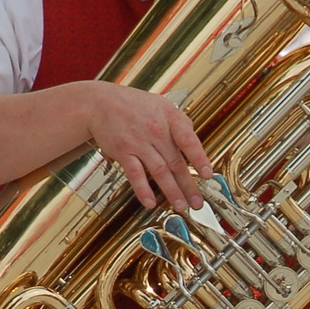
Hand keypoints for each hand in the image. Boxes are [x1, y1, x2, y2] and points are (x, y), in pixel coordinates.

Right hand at [84, 81, 212, 212]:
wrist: (100, 103)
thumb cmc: (133, 105)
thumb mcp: (162, 105)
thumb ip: (179, 125)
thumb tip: (194, 146)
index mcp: (170, 117)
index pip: (189, 140)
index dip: (200, 159)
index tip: (208, 175)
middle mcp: (156, 130)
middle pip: (176, 162)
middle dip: (189, 186)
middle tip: (197, 203)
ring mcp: (139, 142)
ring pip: (160, 171)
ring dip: (171, 191)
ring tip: (180, 206)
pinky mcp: (123, 151)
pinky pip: (135, 174)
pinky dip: (143, 190)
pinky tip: (150, 202)